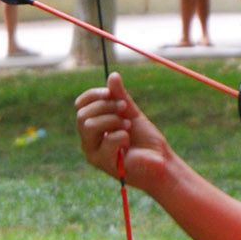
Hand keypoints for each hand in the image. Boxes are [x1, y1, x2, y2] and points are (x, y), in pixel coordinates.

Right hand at [74, 72, 174, 194]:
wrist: (159, 160)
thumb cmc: (144, 139)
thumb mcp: (131, 113)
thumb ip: (120, 96)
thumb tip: (113, 76)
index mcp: (92, 126)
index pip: (81, 105)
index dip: (94, 95)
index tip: (111, 92)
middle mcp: (88, 140)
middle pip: (82, 114)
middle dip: (105, 106)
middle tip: (125, 107)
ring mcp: (94, 152)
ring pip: (88, 126)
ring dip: (112, 120)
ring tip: (128, 125)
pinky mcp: (103, 163)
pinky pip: (106, 141)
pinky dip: (120, 135)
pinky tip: (128, 140)